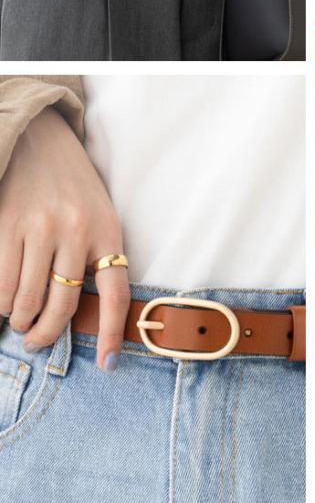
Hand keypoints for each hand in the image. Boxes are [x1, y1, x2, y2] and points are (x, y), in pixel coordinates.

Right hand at [0, 110, 129, 368]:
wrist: (40, 136)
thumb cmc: (71, 185)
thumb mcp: (97, 213)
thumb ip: (95, 256)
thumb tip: (82, 317)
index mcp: (107, 230)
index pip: (116, 294)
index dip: (113, 334)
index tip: (108, 366)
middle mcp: (76, 229)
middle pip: (63, 307)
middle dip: (46, 335)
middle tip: (36, 341)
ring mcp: (41, 226)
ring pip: (28, 301)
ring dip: (20, 320)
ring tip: (18, 319)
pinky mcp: (9, 223)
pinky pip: (3, 283)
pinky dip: (2, 301)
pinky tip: (5, 298)